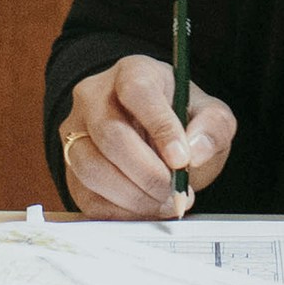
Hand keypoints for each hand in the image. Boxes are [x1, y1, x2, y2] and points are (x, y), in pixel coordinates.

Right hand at [61, 52, 235, 216]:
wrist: (157, 138)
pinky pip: (87, 196)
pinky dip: (120, 212)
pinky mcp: (70, 168)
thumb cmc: (182, 120)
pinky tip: (146, 209)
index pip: (137, 91)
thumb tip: (194, 152)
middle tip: (175, 191)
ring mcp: (76, 132)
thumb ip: (213, 127)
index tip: (181, 159)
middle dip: (147, 172)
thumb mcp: (211, 116)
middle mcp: (94, 97)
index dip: (160, 126)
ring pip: (91, 168)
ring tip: (164, 202)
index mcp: (133, 73)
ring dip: (133, 196)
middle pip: (110, 134)